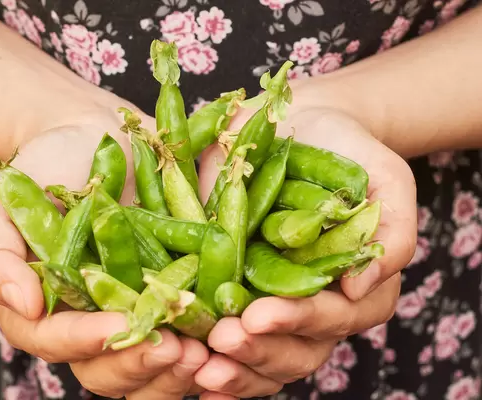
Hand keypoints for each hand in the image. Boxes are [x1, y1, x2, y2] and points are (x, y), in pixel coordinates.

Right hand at [0, 108, 208, 398]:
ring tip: (208, 352)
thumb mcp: (1, 204)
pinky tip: (231, 336)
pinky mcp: (174, 299)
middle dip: (139, 365)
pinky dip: (210, 349)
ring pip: (150, 373)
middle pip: (108, 372)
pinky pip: (190, 340)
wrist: (95, 136)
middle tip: (175, 350)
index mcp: (46, 309)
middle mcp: (92, 322)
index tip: (117, 326)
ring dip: (178, 372)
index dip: (84, 341)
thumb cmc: (43, 169)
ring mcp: (137, 314)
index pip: (56, 343)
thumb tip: (24, 304)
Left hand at [195, 107, 416, 397]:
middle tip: (224, 340)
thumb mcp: (385, 178)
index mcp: (353, 284)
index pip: (334, 319)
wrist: (297, 125)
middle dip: (260, 350)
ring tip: (203, 366)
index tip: (260, 316)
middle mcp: (313, 302)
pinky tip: (194, 376)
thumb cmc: (347, 149)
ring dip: (236, 368)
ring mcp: (271, 299)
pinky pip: (229, 340)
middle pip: (296, 349)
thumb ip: (393, 230)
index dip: (299, 322)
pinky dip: (214, 364)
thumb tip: (359, 286)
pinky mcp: (234, 288)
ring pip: (263, 355)